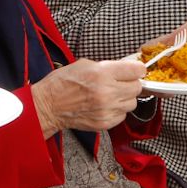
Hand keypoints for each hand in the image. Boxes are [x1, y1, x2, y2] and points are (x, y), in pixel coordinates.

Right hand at [32, 58, 147, 136]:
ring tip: (111, 95)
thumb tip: (127, 68)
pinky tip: (105, 105)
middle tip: (121, 82)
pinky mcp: (105, 122)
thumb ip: (108, 66)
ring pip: (132, 103)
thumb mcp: (85, 64)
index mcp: (102, 73)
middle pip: (137, 87)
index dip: (137, 69)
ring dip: (125, 98)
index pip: (137, 70)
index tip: (135, 70)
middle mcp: (107, 92)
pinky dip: (117, 110)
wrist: (49, 105)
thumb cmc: (63, 83)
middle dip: (131, 83)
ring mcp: (107, 109)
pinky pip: (123, 115)